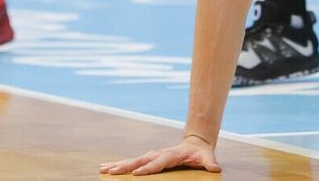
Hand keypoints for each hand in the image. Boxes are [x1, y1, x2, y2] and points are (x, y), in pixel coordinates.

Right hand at [99, 137, 220, 175]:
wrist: (194, 144)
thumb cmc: (200, 154)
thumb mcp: (206, 157)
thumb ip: (210, 162)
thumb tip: (215, 168)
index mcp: (170, 155)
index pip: (157, 162)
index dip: (148, 168)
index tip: (136, 173)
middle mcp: (158, 154)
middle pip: (139, 160)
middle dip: (126, 166)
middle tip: (111, 171)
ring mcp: (151, 155)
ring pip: (132, 160)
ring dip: (117, 165)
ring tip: (103, 169)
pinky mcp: (147, 159)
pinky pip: (131, 162)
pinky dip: (118, 165)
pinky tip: (105, 169)